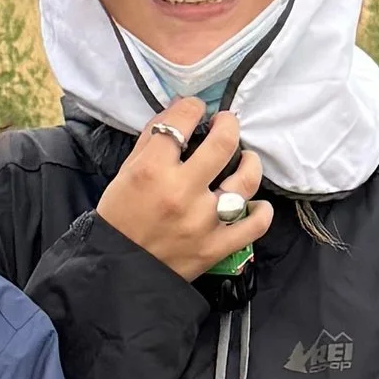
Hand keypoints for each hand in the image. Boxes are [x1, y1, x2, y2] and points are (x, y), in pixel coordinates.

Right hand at [95, 99, 273, 282]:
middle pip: (223, 144)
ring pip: (245, 181)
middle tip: (227, 124)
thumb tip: (179, 109)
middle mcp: (181, 192)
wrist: (117, 271)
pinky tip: (255, 204)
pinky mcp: (216, 247)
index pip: (182, 121)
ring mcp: (203, 221)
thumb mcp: (126, 172)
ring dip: (250, 163)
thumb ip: (152, 140)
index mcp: (152, 170)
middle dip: (229, 124)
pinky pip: (254, 225)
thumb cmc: (119, 218)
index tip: (197, 110)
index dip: (193, 108)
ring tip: (246, 160)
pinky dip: (261, 212)